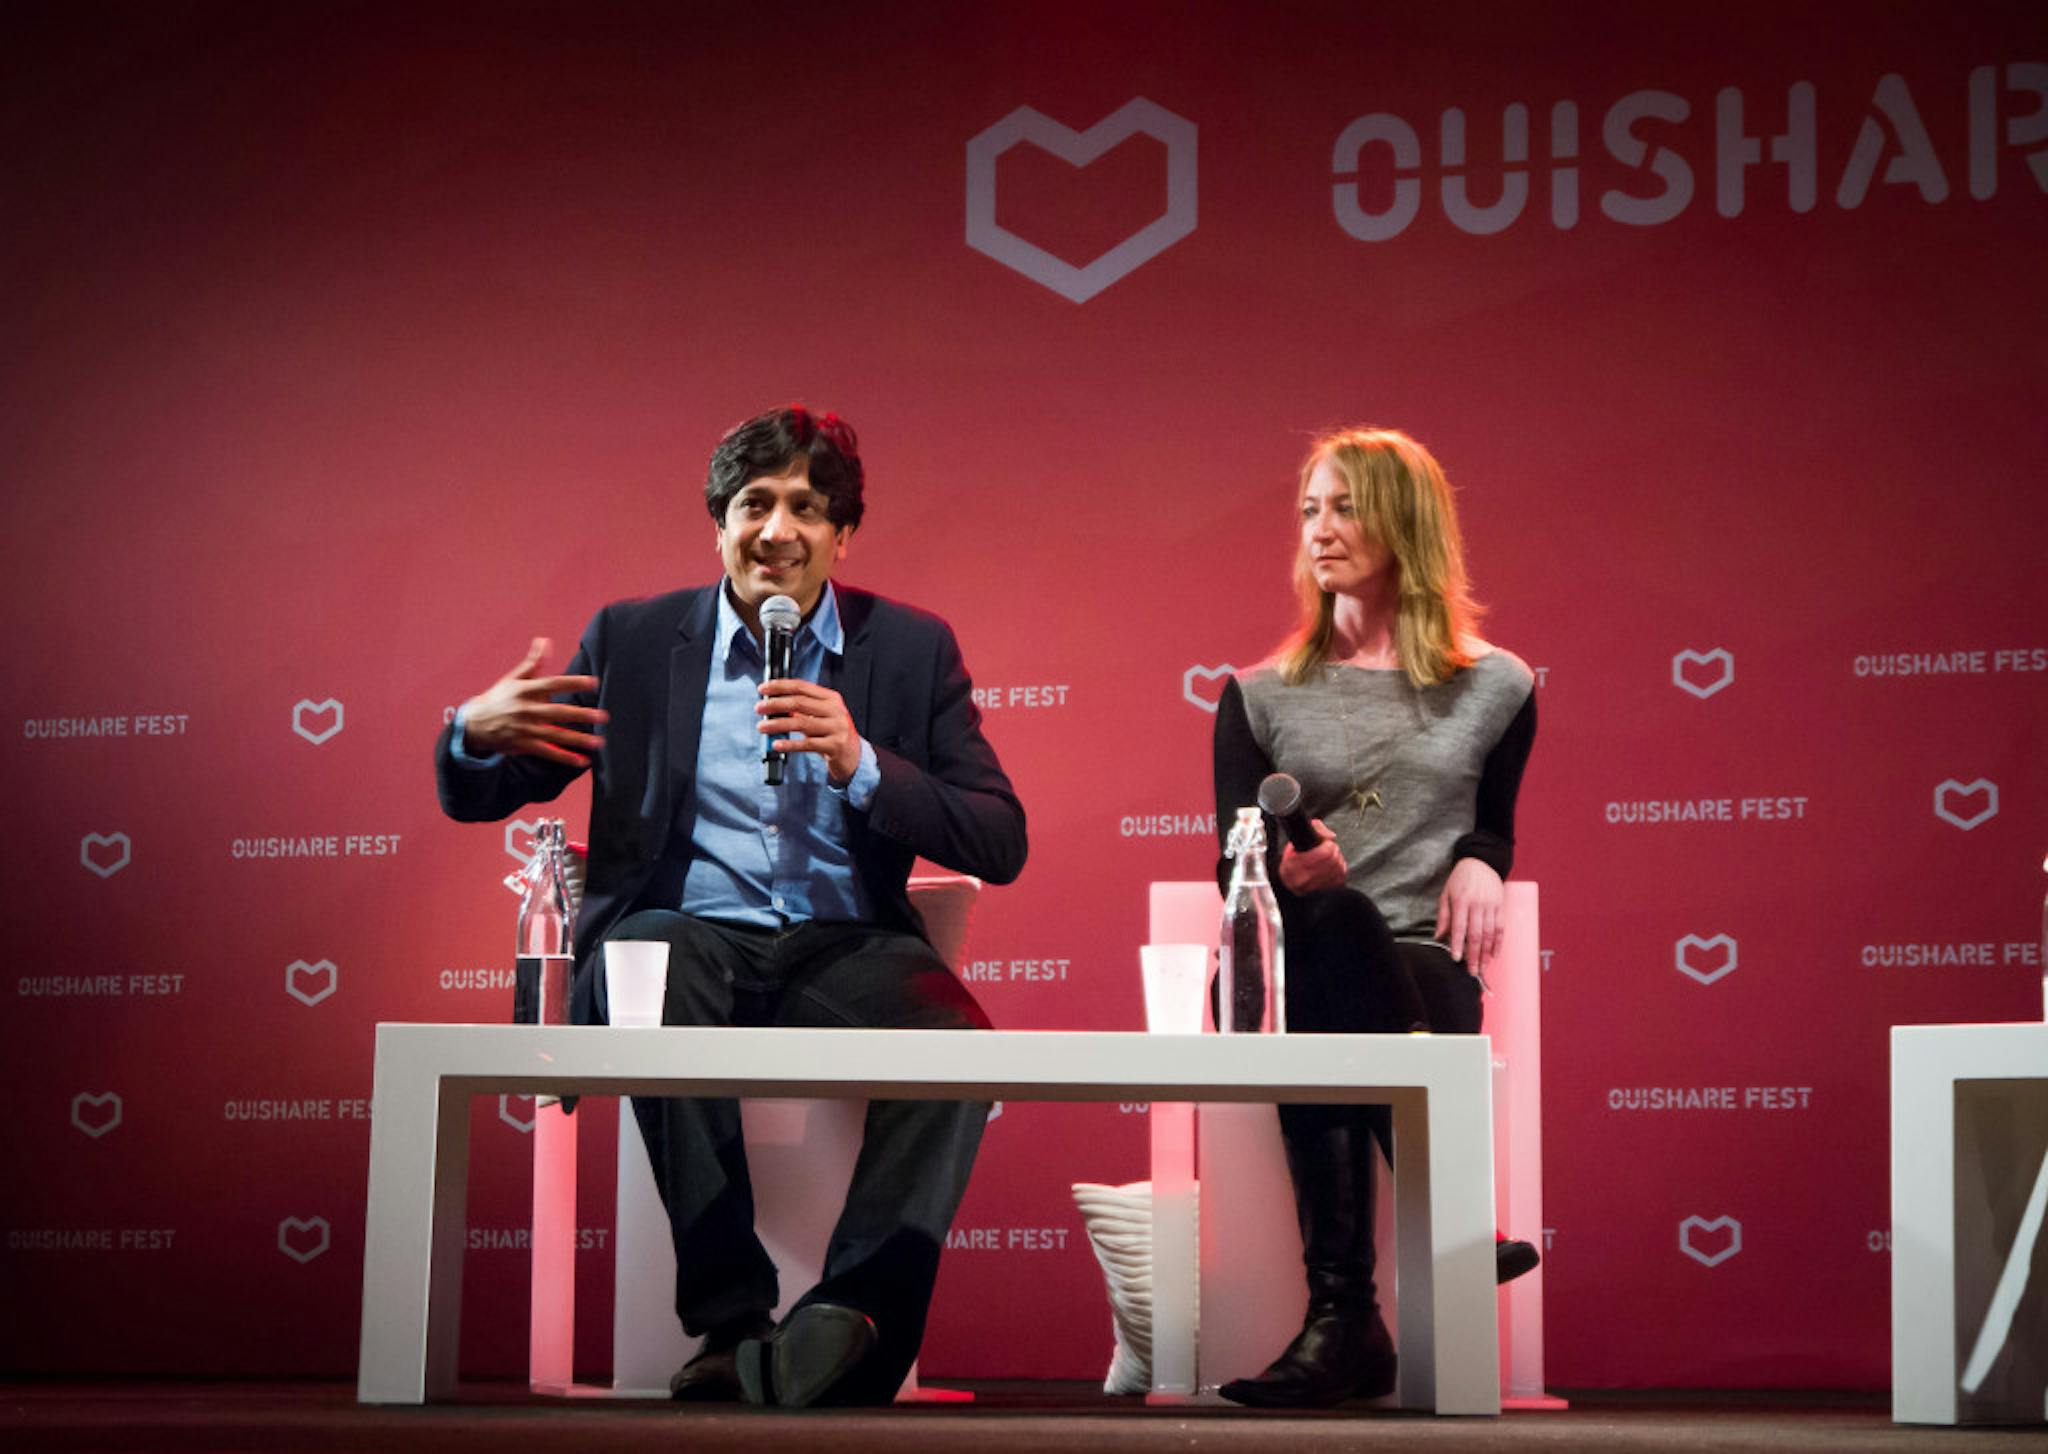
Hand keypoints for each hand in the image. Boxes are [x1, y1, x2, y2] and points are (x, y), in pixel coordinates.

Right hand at [458, 637, 605, 766]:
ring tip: (599, 741)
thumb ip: (533, 661)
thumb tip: (544, 640)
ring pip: (555, 735)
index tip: (594, 682)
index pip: (553, 684)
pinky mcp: (524, 745)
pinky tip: (582, 761)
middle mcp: (526, 710)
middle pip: (557, 712)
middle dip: (581, 714)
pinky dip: (564, 757)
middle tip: (603, 716)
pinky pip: (547, 751)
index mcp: (525, 690)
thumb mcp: (514, 678)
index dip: (573, 682)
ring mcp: (525, 729)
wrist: (475, 723)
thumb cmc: (500, 697)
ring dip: (578, 740)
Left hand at [758, 678, 862, 784]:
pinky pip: (807, 744)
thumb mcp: (821, 716)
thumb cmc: (832, 733)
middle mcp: (835, 710)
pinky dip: (790, 744)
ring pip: (801, 723)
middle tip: (759, 708)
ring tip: (762, 727)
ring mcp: (837, 728)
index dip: (780, 686)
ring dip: (777, 724)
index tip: (762, 689)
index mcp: (831, 698)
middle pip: (799, 702)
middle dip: (775, 704)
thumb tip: (773, 704)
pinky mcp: (835, 745)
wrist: (853, 756)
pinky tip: (777, 744)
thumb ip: (802, 709)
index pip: (802, 687)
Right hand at [1277, 818, 1346, 893]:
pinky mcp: (1327, 889)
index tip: (1325, 842)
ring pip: (1339, 866)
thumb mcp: (1295, 840)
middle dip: (1333, 849)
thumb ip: (1315, 829)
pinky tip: (1332, 864)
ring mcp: (1316, 886)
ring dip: (1337, 857)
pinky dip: (1339, 867)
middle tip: (1328, 846)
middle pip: (1333, 859)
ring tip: (1329, 855)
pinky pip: (1342, 874)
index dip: (1328, 844)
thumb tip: (1330, 836)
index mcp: (1294, 866)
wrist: (1290, 880)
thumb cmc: (1293, 859)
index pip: (1324, 854)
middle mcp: (1304, 880)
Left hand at [1436, 857, 1504, 976]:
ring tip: (1482, 968)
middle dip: (1474, 956)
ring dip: (1486, 953)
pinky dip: (1498, 943)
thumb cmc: (1460, 880)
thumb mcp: (1446, 895)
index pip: (1459, 927)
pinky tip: (1494, 955)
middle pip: (1476, 935)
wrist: (1481, 862)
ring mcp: (1491, 906)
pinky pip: (1501, 928)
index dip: (1457, 944)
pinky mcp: (1501, 907)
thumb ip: (1443, 917)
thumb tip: (1438, 937)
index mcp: (1461, 902)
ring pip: (1490, 934)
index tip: (1456, 959)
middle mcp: (1477, 905)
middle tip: (1472, 972)